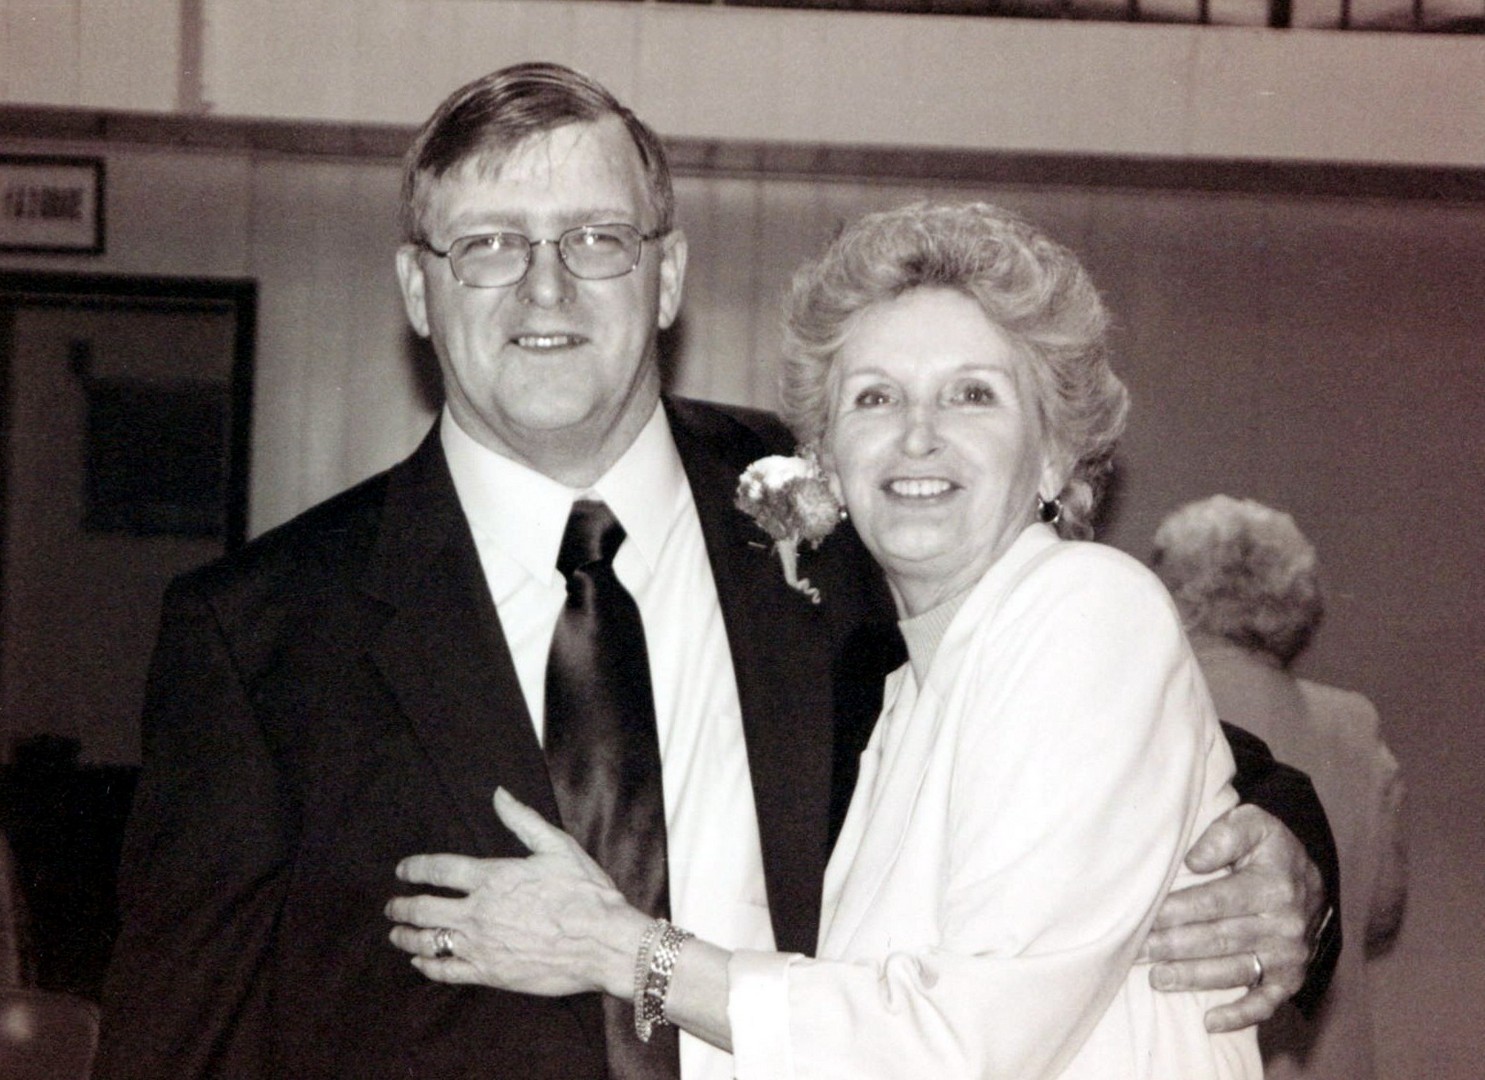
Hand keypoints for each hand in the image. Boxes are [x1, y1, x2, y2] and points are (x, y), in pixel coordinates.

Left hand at [385, 788, 649, 997]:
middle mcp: (479, 912)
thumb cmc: (585, 893)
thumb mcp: (557, 847)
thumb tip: (499, 794)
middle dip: (402, 907)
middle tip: (391, 907)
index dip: (415, 868)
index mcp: (492, 877)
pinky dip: (428, 966)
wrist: (604, 942)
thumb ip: (522, 820)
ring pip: (429, 941)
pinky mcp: (490, 973)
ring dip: (406, 937)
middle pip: (424, 909)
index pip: (439, 870)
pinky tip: (420, 962)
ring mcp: (481, 945)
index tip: (403, 871)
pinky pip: (447, 971)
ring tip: (396, 934)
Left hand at [1140, 803, 1324, 1031]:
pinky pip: (1266, 1002)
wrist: (1309, 878)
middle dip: (1174, 946)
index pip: (1215, 902)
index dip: (1177, 910)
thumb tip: (1194, 860)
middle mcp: (1284, 925)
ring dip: (1194, 978)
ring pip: (1235, 971)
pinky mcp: (1290, 978)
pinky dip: (1240, 1015)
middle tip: (1136, 951)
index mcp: (1271, 885)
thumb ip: (1225, 834)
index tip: (1144, 916)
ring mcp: (1288, 956)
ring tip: (1157, 979)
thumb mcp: (1253, 823)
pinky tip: (1210, 1022)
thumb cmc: (1268, 849)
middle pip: (1219, 939)